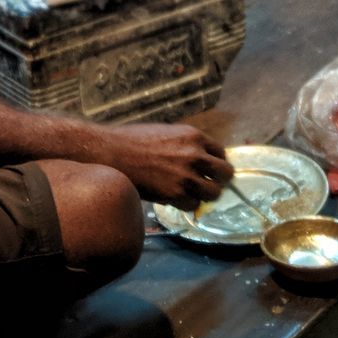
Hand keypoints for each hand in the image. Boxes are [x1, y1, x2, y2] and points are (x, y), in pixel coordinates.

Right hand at [100, 123, 232, 209]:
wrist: (111, 152)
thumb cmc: (133, 139)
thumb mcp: (166, 132)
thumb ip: (186, 144)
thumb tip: (200, 158)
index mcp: (193, 136)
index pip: (221, 152)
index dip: (216, 162)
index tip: (210, 168)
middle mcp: (194, 155)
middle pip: (225, 174)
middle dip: (219, 179)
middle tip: (208, 183)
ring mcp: (186, 176)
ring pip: (214, 193)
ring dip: (205, 194)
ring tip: (192, 193)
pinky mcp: (175, 194)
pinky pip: (194, 205)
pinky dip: (187, 203)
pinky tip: (175, 197)